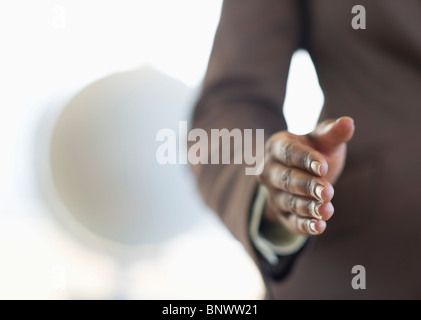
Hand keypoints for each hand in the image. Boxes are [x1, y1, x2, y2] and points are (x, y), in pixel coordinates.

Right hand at [257, 117, 354, 235]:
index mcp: (277, 146)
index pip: (288, 153)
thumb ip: (333, 132)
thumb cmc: (315, 151)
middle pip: (286, 179)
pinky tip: (320, 227)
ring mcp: (273, 193)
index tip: (323, 166)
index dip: (305, 160)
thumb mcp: (323, 139)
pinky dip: (305, 225)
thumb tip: (348, 122)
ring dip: (308, 207)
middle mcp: (269, 170)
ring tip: (327, 210)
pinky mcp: (282, 213)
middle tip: (328, 191)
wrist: (303, 173)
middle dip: (307, 186)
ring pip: (289, 201)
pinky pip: (291, 221)